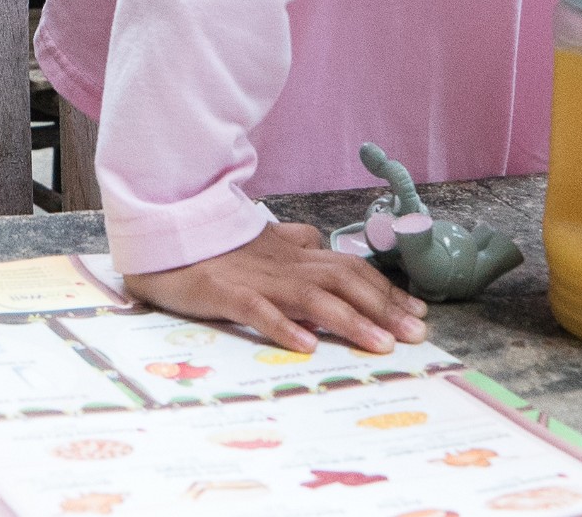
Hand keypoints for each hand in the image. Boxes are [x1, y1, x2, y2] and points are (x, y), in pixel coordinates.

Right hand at [121, 222, 429, 353]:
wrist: (164, 237)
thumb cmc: (216, 246)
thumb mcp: (262, 240)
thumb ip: (295, 241)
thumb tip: (322, 241)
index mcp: (295, 252)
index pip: (351, 269)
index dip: (387, 291)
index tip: (418, 313)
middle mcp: (284, 263)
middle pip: (343, 281)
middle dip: (384, 307)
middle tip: (415, 334)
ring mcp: (255, 277)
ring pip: (312, 296)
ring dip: (350, 320)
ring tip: (380, 345)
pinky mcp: (224, 292)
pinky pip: (258, 310)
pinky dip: (284, 326)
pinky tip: (307, 345)